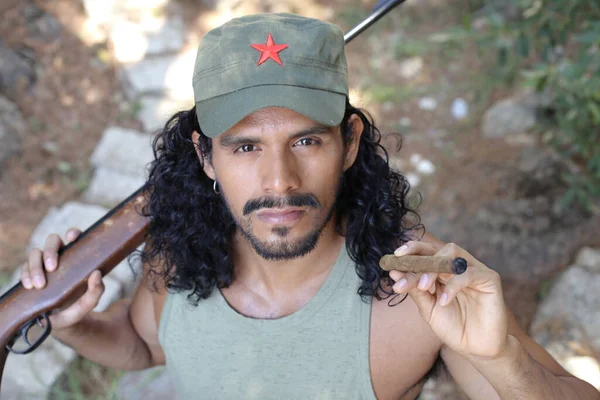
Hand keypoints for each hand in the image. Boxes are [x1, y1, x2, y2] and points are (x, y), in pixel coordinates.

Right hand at [20, 228, 104, 330]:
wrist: (60, 324)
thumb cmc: (77, 309)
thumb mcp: (88, 304)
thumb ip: (96, 292)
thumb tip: (97, 274)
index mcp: (76, 258)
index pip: (74, 238)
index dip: (72, 233)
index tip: (72, 238)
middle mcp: (60, 257)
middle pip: (52, 241)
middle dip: (50, 251)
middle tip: (52, 268)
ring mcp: (43, 265)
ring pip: (35, 253)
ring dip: (35, 267)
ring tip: (40, 285)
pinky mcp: (30, 274)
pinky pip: (24, 268)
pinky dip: (25, 275)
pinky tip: (30, 286)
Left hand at [390, 240, 507, 359]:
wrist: (476, 349)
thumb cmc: (453, 327)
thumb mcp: (428, 308)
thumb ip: (414, 290)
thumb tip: (393, 271)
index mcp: (443, 270)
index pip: (426, 252)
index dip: (410, 251)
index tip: (393, 259)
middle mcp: (458, 266)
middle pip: (437, 250)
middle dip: (418, 261)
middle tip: (404, 276)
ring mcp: (474, 270)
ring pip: (451, 255)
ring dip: (433, 269)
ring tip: (423, 288)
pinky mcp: (490, 278)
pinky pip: (468, 274)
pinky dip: (453, 286)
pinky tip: (443, 301)